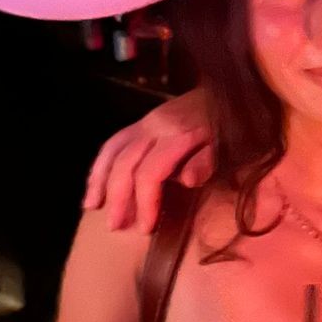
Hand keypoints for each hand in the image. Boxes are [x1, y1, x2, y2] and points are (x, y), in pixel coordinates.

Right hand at [84, 87, 212, 231]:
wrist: (226, 93)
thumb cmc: (229, 126)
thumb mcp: (225, 143)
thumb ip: (207, 161)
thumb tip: (187, 181)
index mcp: (176, 135)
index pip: (150, 172)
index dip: (145, 202)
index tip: (145, 228)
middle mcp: (154, 127)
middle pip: (125, 164)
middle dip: (117, 197)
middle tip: (114, 226)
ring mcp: (145, 122)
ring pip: (112, 151)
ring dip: (100, 180)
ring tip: (92, 206)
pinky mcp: (141, 122)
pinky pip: (114, 142)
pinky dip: (100, 164)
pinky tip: (95, 183)